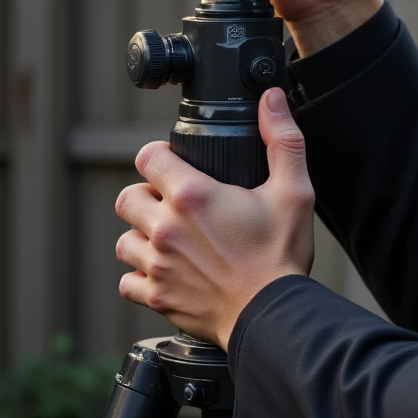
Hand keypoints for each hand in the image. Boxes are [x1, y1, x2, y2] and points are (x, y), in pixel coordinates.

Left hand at [114, 89, 314, 349]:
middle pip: (127, 197)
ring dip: (141, 235)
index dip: (161, 155)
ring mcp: (157, 266)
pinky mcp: (157, 297)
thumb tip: (272, 100)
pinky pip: (128, 281)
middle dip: (147, 195)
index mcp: (192, 196)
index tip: (176, 163)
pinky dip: (141, 276)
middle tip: (174, 203)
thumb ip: (282, 140)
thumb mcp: (294, 191)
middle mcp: (165, 229)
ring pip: (124, 240)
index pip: (147, 156)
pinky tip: (166, 271)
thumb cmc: (282, 257)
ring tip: (169, 238)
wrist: (274, 317)